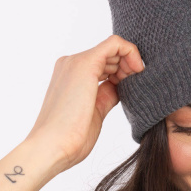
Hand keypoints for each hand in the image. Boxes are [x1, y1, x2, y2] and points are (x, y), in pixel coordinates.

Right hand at [25, 34, 143, 171]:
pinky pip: (115, 43)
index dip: (123, 73)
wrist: (52, 146)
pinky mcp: (85, 63)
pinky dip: (131, 52)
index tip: (133, 88)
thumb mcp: (95, 111)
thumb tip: (120, 87)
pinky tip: (137, 70)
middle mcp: (71, 64)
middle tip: (139, 85)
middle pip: (109, 55)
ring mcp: (76, 62)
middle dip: (129, 67)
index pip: (103, 64)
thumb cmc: (70, 138)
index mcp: (71, 76)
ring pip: (113, 47)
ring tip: (138, 81)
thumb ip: (106, 95)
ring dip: (131, 62)